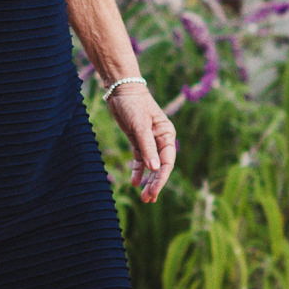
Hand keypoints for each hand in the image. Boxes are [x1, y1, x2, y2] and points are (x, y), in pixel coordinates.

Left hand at [109, 83, 176, 201]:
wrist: (121, 90)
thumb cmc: (133, 104)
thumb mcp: (139, 126)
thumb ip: (147, 147)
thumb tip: (155, 169)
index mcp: (166, 134)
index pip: (167, 161)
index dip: (162, 178)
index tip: (154, 191)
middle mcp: (160, 139)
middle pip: (160, 166)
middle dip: (155, 183)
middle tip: (147, 199)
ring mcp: (149, 141)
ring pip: (150, 166)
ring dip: (148, 181)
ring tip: (143, 197)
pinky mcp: (137, 140)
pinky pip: (140, 159)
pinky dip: (137, 171)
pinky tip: (134, 182)